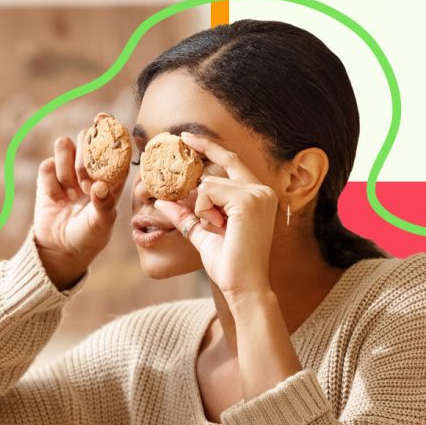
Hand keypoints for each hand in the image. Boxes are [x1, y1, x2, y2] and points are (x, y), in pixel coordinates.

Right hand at [32, 121, 128, 288]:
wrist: (59, 250)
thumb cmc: (88, 237)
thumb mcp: (101, 225)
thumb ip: (104, 205)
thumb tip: (99, 185)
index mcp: (112, 175)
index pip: (114, 145)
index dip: (110, 129)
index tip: (103, 119)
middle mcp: (91, 168)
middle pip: (87, 137)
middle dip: (84, 156)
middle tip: (85, 183)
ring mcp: (69, 170)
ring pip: (64, 145)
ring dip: (66, 168)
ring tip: (71, 192)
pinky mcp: (48, 176)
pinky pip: (47, 165)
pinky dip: (51, 183)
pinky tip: (58, 200)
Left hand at [153, 132, 276, 297]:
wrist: (244, 287)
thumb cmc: (229, 265)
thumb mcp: (203, 234)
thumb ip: (186, 215)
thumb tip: (162, 201)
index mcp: (258, 195)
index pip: (232, 161)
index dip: (209, 147)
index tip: (186, 137)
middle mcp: (262, 190)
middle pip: (218, 169)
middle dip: (202, 190)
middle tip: (204, 199)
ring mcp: (257, 193)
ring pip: (209, 183)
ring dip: (203, 209)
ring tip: (219, 230)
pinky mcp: (248, 200)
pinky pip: (208, 192)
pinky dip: (204, 211)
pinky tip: (219, 228)